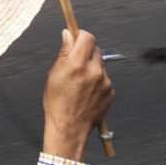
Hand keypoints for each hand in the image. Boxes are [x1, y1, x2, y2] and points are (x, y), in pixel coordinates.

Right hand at [40, 29, 114, 160]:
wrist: (69, 129)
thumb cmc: (58, 105)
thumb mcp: (54, 75)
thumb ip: (64, 53)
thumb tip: (68, 35)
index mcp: (78, 65)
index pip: (88, 37)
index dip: (81, 35)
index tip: (77, 38)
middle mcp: (94, 72)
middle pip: (95, 49)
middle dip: (86, 52)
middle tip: (76, 64)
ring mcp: (105, 82)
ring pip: (100, 64)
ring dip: (92, 67)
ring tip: (80, 83)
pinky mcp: (111, 92)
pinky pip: (105, 78)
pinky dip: (98, 81)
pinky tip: (87, 92)